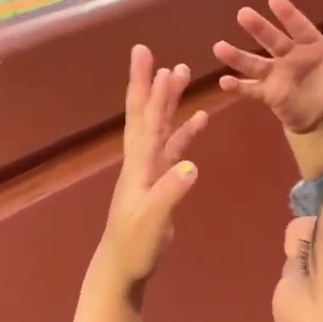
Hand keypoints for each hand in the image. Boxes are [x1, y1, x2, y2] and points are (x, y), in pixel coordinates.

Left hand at [97, 45, 208, 282]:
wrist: (122, 266)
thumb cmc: (134, 246)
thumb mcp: (153, 220)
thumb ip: (170, 192)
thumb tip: (191, 165)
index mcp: (139, 166)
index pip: (146, 121)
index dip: (151, 91)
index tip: (154, 62)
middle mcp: (141, 161)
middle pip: (146, 114)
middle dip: (150, 84)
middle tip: (152, 54)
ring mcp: (149, 170)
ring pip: (159, 127)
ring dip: (169, 101)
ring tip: (180, 73)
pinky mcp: (159, 182)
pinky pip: (173, 148)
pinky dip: (185, 132)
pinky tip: (200, 119)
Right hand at [213, 0, 322, 133]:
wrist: (320, 115)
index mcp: (309, 45)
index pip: (298, 27)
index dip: (287, 15)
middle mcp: (289, 56)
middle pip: (273, 40)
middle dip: (259, 28)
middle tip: (243, 14)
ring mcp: (276, 74)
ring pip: (255, 63)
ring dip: (238, 56)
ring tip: (219, 47)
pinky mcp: (269, 94)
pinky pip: (251, 89)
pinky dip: (238, 87)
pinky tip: (223, 83)